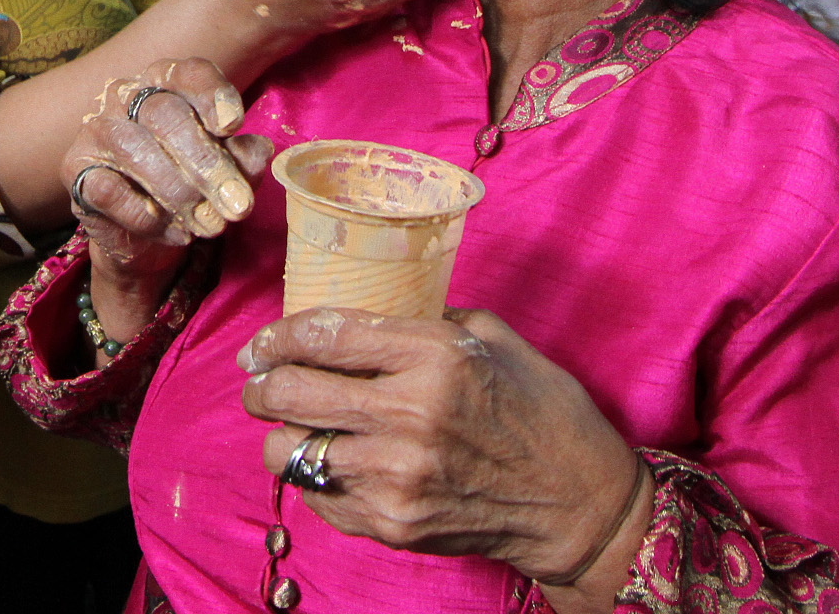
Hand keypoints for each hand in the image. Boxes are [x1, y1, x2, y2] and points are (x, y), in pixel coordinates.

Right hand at [66, 60, 273, 332]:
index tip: (232, 127)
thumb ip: (244, 159)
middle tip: (237, 205)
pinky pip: (108, 188)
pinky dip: (145, 215)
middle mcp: (127, 97)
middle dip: (206, 163)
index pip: (189, 73)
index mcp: (168, 83)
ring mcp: (96, 131)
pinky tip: (174, 231)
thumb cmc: (193, 184)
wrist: (150, 235)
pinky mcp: (76, 171)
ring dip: (179, 192)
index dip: (212, 96)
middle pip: (164, 114)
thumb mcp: (230, 171)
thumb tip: (257, 153)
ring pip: (135, 149)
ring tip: (209, 225)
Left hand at [243, 308, 646, 591]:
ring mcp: (397, 476)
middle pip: (289, 392)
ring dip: (284, 435)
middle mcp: (409, 415)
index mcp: (434, 357)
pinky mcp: (393, 523)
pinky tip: (336, 465)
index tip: (262, 343)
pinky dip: (316, 478)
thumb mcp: (493, 340)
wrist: (579, 506)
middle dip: (261, 384)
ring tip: (298, 427)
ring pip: (290, 450)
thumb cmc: (542, 412)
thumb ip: (424, 321)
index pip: (324, 335)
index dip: (277, 336)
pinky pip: (318, 497)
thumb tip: (361, 315)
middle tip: (259, 382)